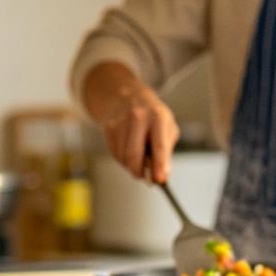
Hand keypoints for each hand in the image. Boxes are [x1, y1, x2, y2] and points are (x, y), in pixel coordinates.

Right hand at [84, 64, 178, 183]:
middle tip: (146, 178)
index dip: (159, 166)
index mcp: (157, 116)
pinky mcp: (108, 128)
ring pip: (123, 158)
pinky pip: (116, 154)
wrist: (129, 95)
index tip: (159, 180)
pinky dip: (124, 160)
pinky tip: (129, 151)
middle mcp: (138, 117)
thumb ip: (166, 152)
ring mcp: (120, 122)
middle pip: (134, 156)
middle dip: (140, 172)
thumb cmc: (153, 116)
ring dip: (132, 167)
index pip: (159, 146)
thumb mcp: (167, 128)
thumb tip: (161, 176)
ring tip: (140, 160)